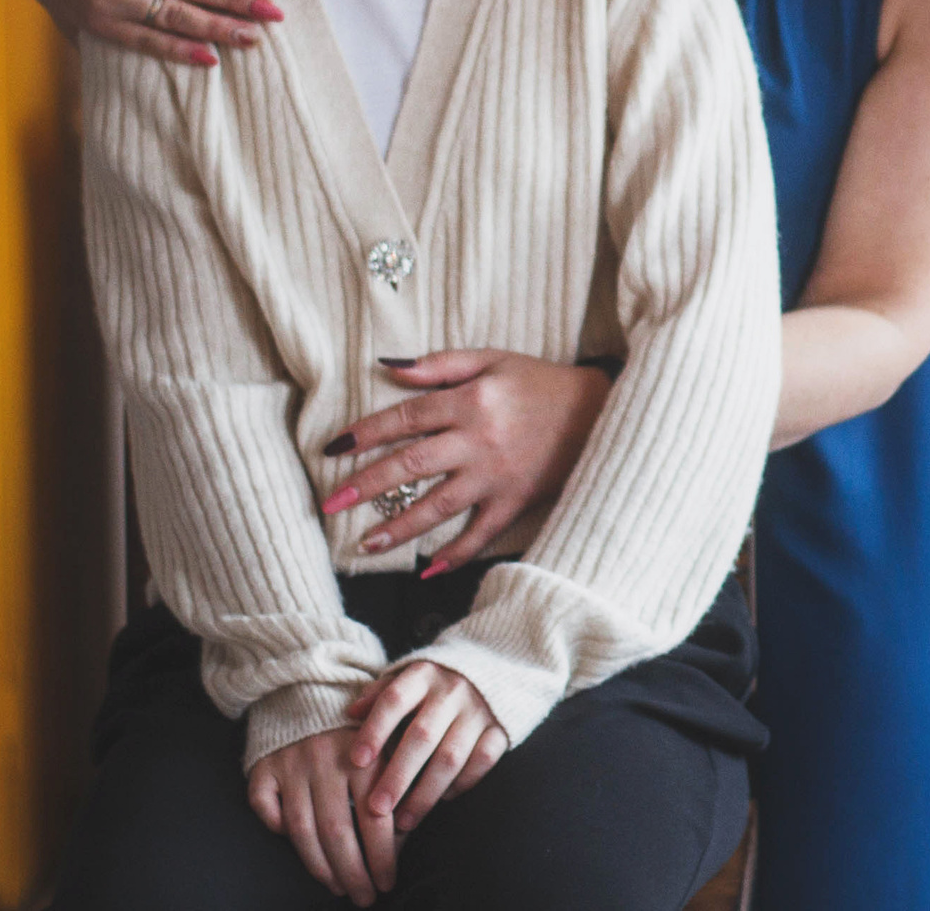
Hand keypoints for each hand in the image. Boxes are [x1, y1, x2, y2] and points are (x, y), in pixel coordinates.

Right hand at [247, 724, 402, 903]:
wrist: (312, 685)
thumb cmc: (359, 726)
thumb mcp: (387, 743)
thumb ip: (396, 784)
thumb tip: (402, 838)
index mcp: (364, 755)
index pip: (375, 818)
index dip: (382, 856)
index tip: (388, 881)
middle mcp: (325, 760)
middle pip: (337, 831)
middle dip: (353, 872)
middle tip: (364, 897)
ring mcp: (291, 763)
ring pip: (301, 829)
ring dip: (320, 865)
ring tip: (338, 886)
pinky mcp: (264, 766)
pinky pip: (264, 807)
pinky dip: (276, 829)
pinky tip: (296, 845)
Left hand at [317, 353, 609, 572]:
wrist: (599, 412)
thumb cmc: (540, 382)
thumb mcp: (493, 359)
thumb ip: (440, 364)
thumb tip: (388, 367)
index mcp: (470, 400)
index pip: (405, 418)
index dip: (366, 433)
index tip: (333, 450)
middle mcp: (478, 439)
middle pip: (412, 464)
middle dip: (366, 485)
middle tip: (330, 504)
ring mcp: (497, 475)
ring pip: (439, 505)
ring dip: (400, 526)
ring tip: (365, 543)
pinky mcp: (516, 501)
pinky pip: (481, 533)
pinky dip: (455, 554)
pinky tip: (428, 570)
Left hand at [343, 661, 509, 832]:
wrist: (496, 663)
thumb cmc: (438, 680)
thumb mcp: (410, 675)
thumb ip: (380, 693)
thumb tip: (351, 713)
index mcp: (423, 674)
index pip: (394, 700)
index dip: (374, 730)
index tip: (356, 762)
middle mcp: (452, 690)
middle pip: (422, 736)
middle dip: (398, 775)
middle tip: (377, 809)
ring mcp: (479, 710)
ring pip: (451, 757)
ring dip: (426, 793)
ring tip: (404, 821)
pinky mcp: (501, 728)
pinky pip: (482, 761)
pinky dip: (463, 783)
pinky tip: (443, 799)